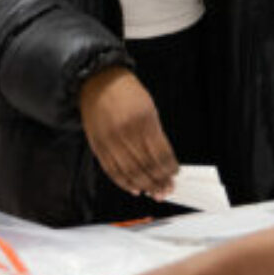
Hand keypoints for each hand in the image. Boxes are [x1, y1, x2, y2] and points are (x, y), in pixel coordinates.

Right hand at [77, 67, 178, 200]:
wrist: (99, 82)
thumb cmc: (127, 94)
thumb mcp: (149, 109)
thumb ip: (156, 136)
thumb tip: (165, 162)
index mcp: (142, 121)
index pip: (160, 154)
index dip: (169, 169)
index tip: (175, 175)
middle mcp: (125, 133)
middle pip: (146, 167)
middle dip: (159, 182)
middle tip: (167, 189)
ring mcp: (110, 141)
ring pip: (129, 173)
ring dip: (144, 186)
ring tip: (155, 192)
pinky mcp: (98, 147)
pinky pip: (112, 171)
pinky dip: (124, 183)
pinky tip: (134, 189)